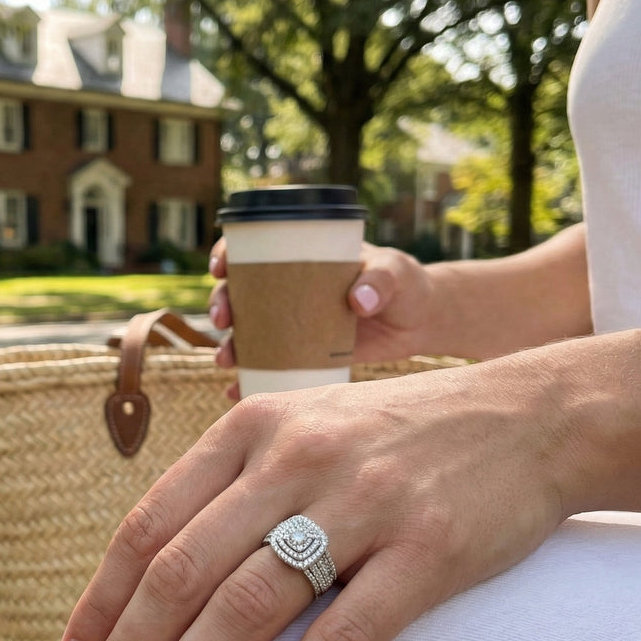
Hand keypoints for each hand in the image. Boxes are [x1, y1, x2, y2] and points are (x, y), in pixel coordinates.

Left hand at [53, 353, 571, 640]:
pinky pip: (340, 639)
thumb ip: (227, 488)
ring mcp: (362, 503)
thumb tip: (149, 582)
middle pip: (182, 574)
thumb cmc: (390, 436)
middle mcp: (295, 459)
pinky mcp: (427, 553)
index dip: (100, 604)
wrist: (523, 418)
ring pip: (245, 607)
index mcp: (250, 429)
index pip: (147, 525)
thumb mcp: (296, 429)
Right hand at [207, 238, 436, 389]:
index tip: (220, 267)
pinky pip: (269, 367)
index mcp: (301, 259)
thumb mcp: (396, 273)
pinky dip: (250, 379)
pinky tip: (237, 391)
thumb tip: (357, 300)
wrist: (420, 323)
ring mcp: (292, 324)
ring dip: (229, 345)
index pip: (254, 249)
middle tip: (223, 320)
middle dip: (221, 305)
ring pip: (247, 332)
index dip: (227, 254)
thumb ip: (380, 280)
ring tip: (226, 361)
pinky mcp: (303, 355)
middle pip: (240, 293)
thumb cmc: (407, 284)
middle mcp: (288, 290)